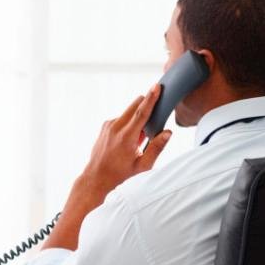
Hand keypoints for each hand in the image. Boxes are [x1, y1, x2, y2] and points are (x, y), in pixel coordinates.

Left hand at [78, 83, 172, 200]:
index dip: (151, 99)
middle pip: (134, 106)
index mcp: (126, 137)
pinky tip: (130, 140)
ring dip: (138, 118)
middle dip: (146, 105)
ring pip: (128, 112)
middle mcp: (115, 127)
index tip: (156, 87)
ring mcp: (108, 126)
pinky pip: (122, 118)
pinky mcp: (105, 126)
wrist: (96, 177)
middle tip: (157, 113)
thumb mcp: (143, 166)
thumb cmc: (121, 174)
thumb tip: (168, 132)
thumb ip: (156, 148)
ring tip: (139, 139)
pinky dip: (130, 124)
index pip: (141, 113)